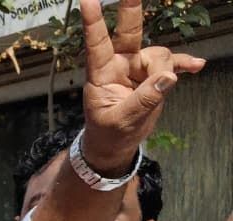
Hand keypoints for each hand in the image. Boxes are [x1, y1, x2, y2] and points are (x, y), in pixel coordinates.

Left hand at [79, 0, 203, 172]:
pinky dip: (184, 64)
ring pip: (158, 54)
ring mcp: (137, 67)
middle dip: (130, 9)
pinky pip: (173, 63)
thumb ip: (144, 99)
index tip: (87, 1)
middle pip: (128, 32)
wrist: (115, 143)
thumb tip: (168, 78)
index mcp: (101, 74)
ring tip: (166, 87)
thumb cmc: (108, 132)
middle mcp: (119, 64)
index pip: (97, 44)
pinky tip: (196, 66)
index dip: (93, 23)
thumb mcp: (121, 120)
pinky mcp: (154, 75)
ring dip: (165, 69)